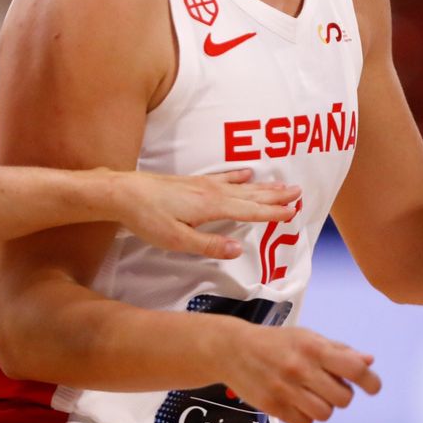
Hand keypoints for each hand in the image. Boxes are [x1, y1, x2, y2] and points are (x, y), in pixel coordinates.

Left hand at [113, 168, 301, 258]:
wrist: (123, 193)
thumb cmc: (148, 219)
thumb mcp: (176, 240)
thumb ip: (208, 246)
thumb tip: (239, 250)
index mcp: (211, 207)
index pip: (249, 211)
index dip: (272, 213)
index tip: (294, 212)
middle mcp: (211, 192)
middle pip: (251, 195)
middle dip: (276, 195)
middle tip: (299, 193)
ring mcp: (203, 185)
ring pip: (242, 185)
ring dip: (264, 185)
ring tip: (283, 184)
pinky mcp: (193, 182)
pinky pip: (224, 177)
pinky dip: (238, 175)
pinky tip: (247, 172)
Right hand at [220, 324, 381, 422]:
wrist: (233, 349)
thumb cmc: (276, 342)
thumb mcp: (307, 337)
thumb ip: (338, 350)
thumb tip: (369, 361)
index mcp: (313, 348)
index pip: (354, 369)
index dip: (369, 381)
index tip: (372, 387)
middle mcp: (301, 369)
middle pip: (343, 398)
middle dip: (341, 394)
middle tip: (328, 386)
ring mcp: (286, 390)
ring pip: (325, 414)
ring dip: (323, 406)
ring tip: (310, 394)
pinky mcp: (273, 407)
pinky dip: (305, 416)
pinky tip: (296, 402)